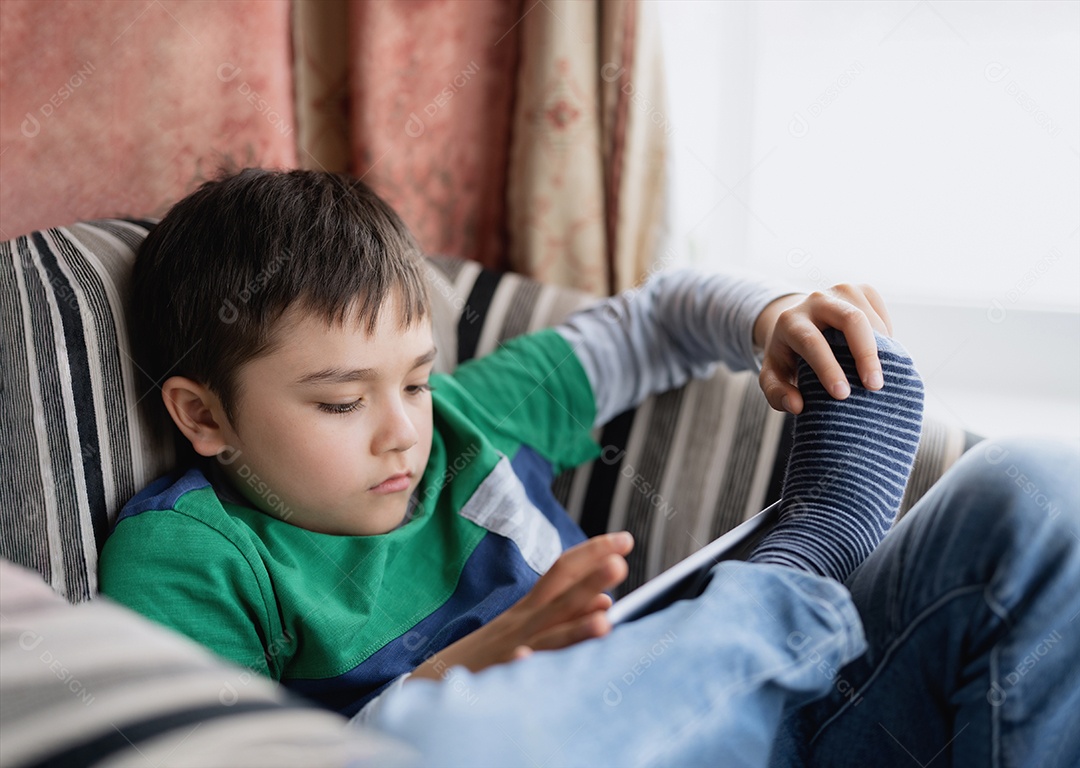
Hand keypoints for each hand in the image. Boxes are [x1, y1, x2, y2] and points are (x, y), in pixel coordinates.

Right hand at [409, 532, 632, 680]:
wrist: (433, 681)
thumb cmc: (491, 654)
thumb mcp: (530, 629)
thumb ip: (568, 616)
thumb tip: (607, 601)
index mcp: (532, 609)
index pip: (564, 572)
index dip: (593, 553)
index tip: (626, 540)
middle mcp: (524, 624)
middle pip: (560, 597)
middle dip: (590, 579)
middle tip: (620, 563)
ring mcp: (510, 652)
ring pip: (548, 639)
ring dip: (574, 630)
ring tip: (603, 622)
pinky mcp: (495, 680)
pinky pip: (511, 674)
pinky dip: (519, 665)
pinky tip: (529, 660)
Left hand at [754, 284, 893, 414]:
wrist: (800, 323)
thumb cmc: (788, 356)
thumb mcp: (773, 376)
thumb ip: (777, 394)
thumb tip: (796, 405)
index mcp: (790, 321)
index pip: (812, 342)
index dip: (828, 368)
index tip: (843, 394)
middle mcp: (815, 301)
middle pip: (850, 320)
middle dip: (865, 353)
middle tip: (875, 385)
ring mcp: (841, 291)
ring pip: (869, 318)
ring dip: (880, 349)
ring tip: (877, 375)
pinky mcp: (862, 290)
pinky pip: (881, 315)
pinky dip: (886, 338)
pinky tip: (881, 357)